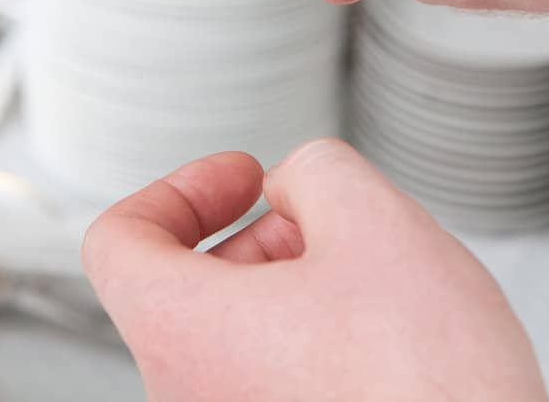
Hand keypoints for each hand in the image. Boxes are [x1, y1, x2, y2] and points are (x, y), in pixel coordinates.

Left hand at [83, 138, 547, 401]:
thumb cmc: (430, 386)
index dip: (181, 190)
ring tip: (368, 290)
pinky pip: (268, 388)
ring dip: (290, 296)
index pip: (118, 241)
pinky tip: (382, 347)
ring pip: (232, 343)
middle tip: (322, 229)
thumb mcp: (378, 221)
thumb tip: (299, 182)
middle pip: (183, 290)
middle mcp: (188, 397)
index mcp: (183, 332)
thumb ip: (315, 170)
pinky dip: (309, 351)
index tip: (241, 180)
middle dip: (257, 240)